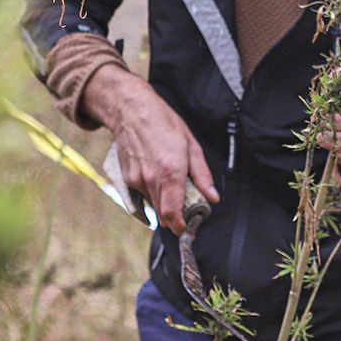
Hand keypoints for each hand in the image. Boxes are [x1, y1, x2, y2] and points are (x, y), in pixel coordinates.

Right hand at [82, 64, 218, 233]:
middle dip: (175, 215)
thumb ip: (202, 175)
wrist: (132, 111)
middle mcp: (151, 179)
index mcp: (171, 171)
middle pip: (163, 213)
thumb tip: (212, 196)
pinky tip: (156, 174)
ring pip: (153, 204)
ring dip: (163, 202)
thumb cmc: (163, 123)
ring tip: (170, 183)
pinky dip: (152, 191)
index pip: (172, 212)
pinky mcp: (127, 178)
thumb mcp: (191, 145)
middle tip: (185, 207)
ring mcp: (136, 180)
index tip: (186, 230)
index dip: (179, 226)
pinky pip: (143, 193)